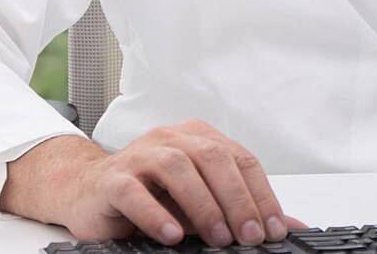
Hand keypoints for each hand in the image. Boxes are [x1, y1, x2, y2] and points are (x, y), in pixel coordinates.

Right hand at [0, 121, 303, 245]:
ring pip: (176, 167)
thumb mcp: (201, 203)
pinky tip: (171, 234)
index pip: (240, 159)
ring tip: (218, 238)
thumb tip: (287, 227)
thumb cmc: (149, 194)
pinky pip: (134, 191)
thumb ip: (240, 211)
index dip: (260, 194)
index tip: (272, 229)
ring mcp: (140, 155)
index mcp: (197, 139)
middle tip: (249, 236)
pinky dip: (155, 213)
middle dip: (236, 200)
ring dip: (202, 204)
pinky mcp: (112, 179)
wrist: (88, 192)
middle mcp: (171, 139)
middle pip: (213, 158)